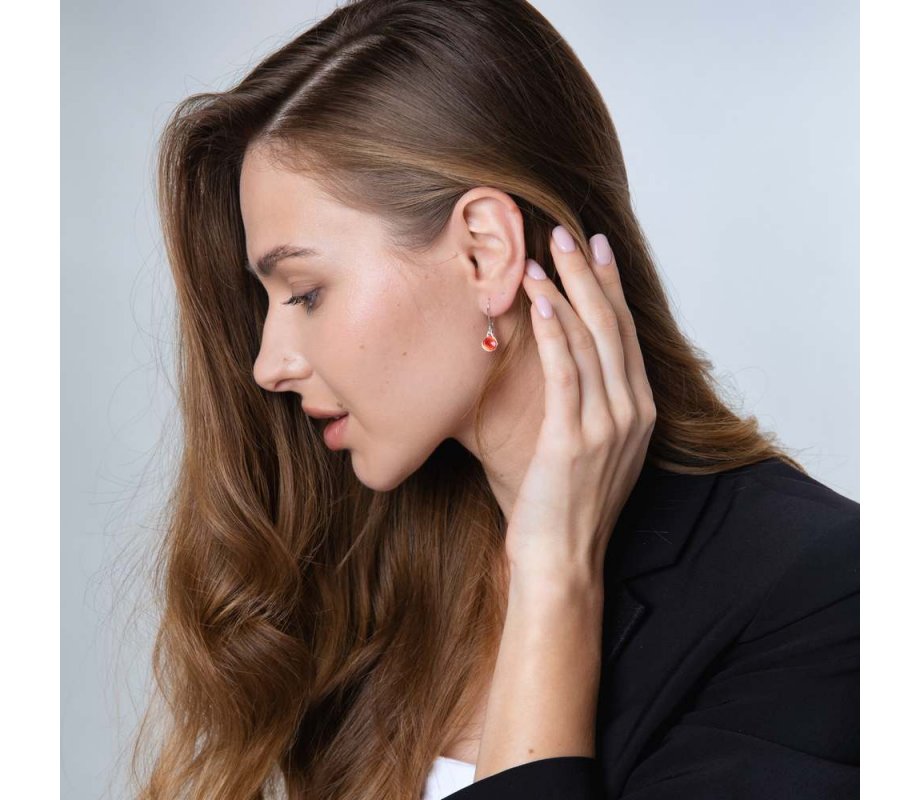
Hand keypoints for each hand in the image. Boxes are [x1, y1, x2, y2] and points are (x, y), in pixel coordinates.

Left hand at [506, 225, 656, 584]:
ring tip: (540, 256)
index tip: (597, 250)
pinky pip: (566, 373)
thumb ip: (585, 407)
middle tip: (566, 233)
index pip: (625, 335)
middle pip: (612, 327)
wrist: (562, 562)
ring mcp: (607, 427)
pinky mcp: (573, 441)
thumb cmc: (566, 507)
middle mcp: (631, 414)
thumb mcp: (589, 450)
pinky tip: (539, 301)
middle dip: (589, 275)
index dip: (611, 288)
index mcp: (639, 413)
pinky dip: (553, 333)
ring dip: (563, 293)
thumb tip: (560, 366)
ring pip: (589, 342)